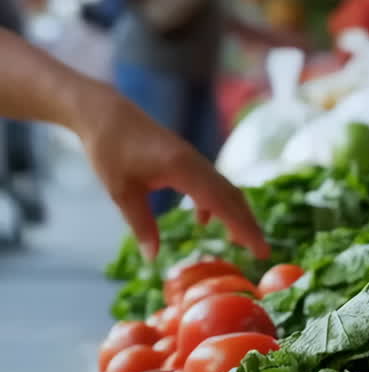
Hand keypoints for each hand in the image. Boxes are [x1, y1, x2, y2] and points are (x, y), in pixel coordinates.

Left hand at [77, 87, 269, 260]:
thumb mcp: (122, 192)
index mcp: (185, 170)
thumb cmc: (110, 150)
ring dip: (236, 214)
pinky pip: (211, 184)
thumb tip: (152, 257)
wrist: (105, 114)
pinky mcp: (187, 160)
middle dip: (248, 225)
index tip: (260, 250)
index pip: (224, 204)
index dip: (244, 229)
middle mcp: (197, 164)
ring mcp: (195, 160)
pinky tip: (203, 221)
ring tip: (239, 241)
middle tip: (261, 252)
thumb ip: (141, 225)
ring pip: (225, 190)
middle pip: (233, 197)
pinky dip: (216, 204)